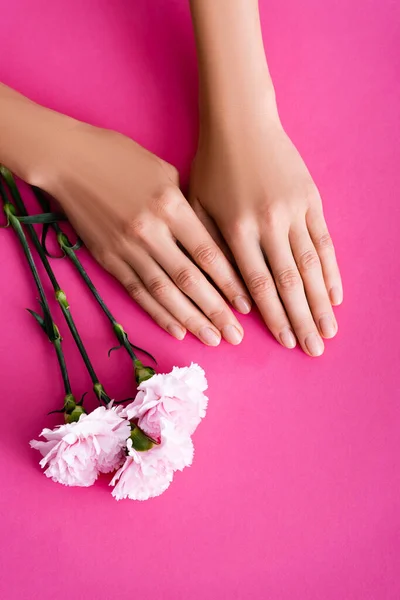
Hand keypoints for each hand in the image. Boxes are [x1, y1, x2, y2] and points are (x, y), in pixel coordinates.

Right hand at [34, 120, 250, 344]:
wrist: (68, 160)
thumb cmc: (121, 157)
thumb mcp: (164, 172)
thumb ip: (187, 208)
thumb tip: (208, 242)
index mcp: (170, 205)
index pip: (208, 254)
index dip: (230, 283)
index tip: (247, 305)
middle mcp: (150, 231)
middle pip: (190, 280)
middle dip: (216, 311)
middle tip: (236, 336)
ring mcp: (127, 248)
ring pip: (164, 292)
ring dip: (190, 320)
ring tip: (212, 340)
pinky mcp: (108, 258)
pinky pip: (137, 291)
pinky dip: (158, 313)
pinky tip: (177, 330)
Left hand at [189, 109, 342, 355]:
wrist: (240, 122)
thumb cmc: (211, 168)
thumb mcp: (197, 207)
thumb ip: (211, 251)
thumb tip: (233, 298)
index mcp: (236, 229)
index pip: (259, 285)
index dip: (274, 317)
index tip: (285, 342)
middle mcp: (269, 223)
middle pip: (289, 282)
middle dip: (303, 320)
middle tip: (315, 350)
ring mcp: (294, 211)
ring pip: (312, 266)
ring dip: (322, 302)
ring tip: (330, 332)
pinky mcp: (311, 199)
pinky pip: (325, 241)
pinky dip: (332, 270)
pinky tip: (337, 294)